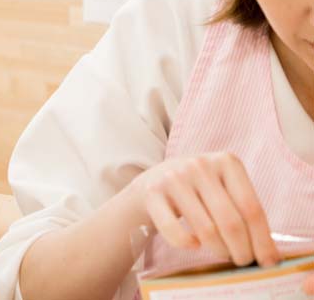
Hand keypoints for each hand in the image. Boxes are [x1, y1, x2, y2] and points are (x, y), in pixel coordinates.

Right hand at [132, 152, 279, 267]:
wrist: (152, 180)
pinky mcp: (152, 192)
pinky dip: (187, 244)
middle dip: (242, 250)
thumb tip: (271, 255)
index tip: (267, 262)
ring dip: (218, 250)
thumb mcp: (223, 188)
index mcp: (226, 161)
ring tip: (222, 253)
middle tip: (243, 262)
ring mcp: (174, 177)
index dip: (262, 240)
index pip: (252, 208)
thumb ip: (244, 211)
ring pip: (206, 229)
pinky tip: (194, 244)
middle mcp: (200, 165)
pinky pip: (175, 231)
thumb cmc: (199, 191)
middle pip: (231, 221)